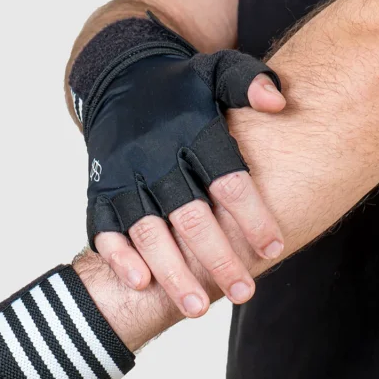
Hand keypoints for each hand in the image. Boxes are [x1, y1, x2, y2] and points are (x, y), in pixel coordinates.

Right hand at [96, 74, 285, 316]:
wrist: (117, 79)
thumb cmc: (181, 88)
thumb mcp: (218, 70)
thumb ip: (250, 82)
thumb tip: (278, 101)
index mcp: (190, 131)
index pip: (226, 177)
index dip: (251, 215)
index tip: (275, 247)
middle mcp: (154, 158)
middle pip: (189, 215)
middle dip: (218, 258)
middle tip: (245, 292)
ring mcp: (123, 178)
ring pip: (148, 231)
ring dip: (172, 272)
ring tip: (198, 308)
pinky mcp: (100, 193)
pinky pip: (104, 230)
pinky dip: (120, 257)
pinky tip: (142, 284)